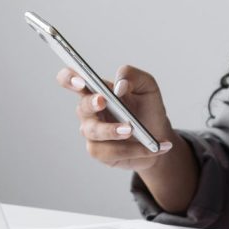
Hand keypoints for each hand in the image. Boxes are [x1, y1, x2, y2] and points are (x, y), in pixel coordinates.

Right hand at [56, 64, 173, 172]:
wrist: (159, 135)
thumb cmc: (148, 107)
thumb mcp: (147, 85)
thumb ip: (132, 76)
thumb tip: (119, 87)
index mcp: (97, 90)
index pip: (71, 80)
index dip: (69, 78)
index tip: (80, 81)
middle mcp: (90, 111)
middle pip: (82, 106)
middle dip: (92, 104)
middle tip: (103, 101)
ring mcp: (92, 132)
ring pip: (94, 131)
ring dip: (112, 130)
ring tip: (132, 129)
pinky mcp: (100, 152)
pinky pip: (110, 152)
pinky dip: (133, 149)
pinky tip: (151, 148)